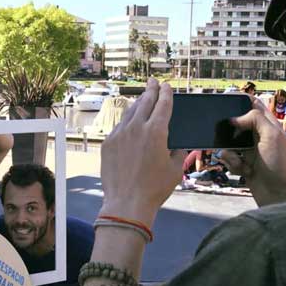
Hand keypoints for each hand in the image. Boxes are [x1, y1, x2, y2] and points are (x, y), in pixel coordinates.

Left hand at [99, 79, 184, 225]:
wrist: (126, 202)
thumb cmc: (154, 188)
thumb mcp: (175, 168)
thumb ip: (178, 150)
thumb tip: (176, 143)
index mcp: (156, 132)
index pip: (163, 105)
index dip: (165, 93)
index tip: (166, 86)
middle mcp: (136, 128)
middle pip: (144, 103)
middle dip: (150, 90)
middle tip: (152, 82)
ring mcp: (119, 134)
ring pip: (129, 112)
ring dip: (137, 103)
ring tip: (142, 98)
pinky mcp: (108, 143)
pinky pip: (119, 126)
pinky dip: (126, 121)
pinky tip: (129, 121)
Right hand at [220, 106, 285, 206]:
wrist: (278, 195)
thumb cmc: (279, 165)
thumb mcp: (272, 135)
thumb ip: (255, 120)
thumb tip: (235, 118)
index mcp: (269, 125)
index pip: (254, 105)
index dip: (241, 101)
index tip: (226, 100)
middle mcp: (259, 136)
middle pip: (237, 124)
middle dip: (228, 131)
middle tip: (228, 137)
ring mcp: (250, 151)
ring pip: (228, 143)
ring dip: (229, 151)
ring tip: (240, 162)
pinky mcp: (242, 164)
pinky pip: (228, 158)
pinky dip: (232, 164)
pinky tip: (243, 171)